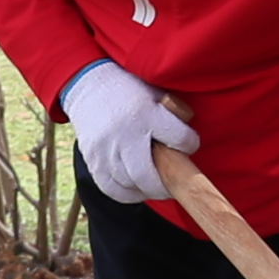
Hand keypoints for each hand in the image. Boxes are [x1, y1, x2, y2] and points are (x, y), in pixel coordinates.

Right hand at [62, 58, 195, 206]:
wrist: (88, 84)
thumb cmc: (129, 90)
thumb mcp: (155, 92)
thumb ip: (173, 113)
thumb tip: (189, 141)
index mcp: (145, 113)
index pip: (179, 138)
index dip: (190, 144)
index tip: (189, 146)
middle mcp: (124, 133)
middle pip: (147, 173)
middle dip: (164, 186)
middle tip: (173, 186)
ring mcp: (105, 149)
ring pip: (129, 183)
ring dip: (147, 190)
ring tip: (156, 186)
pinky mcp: (93, 159)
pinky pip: (110, 188)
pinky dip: (127, 194)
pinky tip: (136, 190)